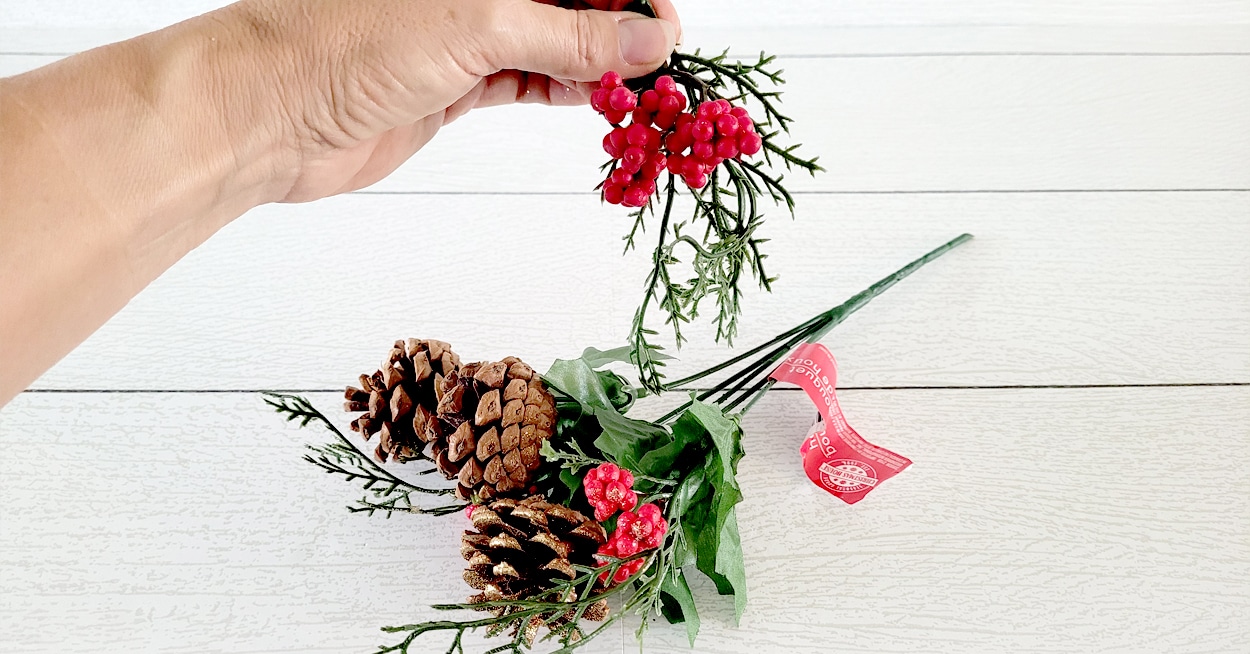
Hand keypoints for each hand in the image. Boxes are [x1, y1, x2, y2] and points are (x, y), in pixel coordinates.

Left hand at [213, 0, 680, 202]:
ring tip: (640, 90)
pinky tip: (596, 100)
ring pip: (552, 38)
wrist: (269, 115)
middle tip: (662, 65)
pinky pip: (527, 77)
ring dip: (598, 63)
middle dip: (617, 26)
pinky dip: (564, 89)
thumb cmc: (344, 44)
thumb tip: (648, 40)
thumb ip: (570, 35)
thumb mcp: (477, 26)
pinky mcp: (453, 80)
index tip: (665, 27)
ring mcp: (463, 29)